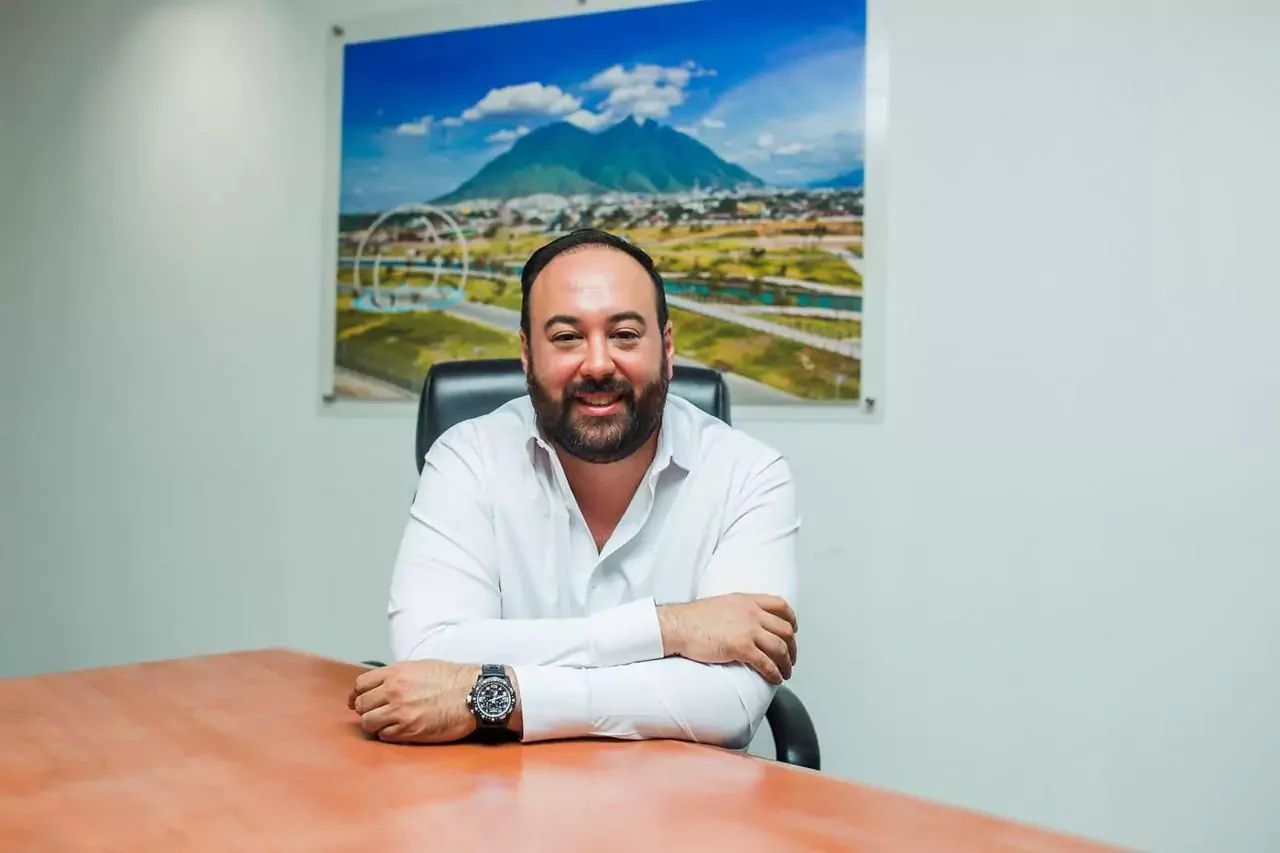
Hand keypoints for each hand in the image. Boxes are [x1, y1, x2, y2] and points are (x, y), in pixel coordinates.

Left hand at [347, 660, 479, 743]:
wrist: (473, 693)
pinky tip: (399, 730)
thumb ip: (397, 676)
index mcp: (395, 673)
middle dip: (366, 710)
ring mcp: (400, 712)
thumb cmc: (452, 679)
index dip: (359, 694)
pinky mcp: (409, 730)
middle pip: (361, 705)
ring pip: (368, 723)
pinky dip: (388, 734)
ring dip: (374, 724)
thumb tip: (381, 686)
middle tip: (375, 713)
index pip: (360, 684)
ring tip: (386, 724)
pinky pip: (384, 736)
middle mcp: (394, 691)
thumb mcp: (420, 667)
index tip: (360, 700)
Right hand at [657, 593, 797, 684]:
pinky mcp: (742, 647)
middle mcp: (752, 613)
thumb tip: (744, 622)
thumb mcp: (722, 604)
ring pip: (780, 648)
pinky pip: (766, 663)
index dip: (791, 620)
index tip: (793, 630)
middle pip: (785, 629)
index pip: (781, 605)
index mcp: (747, 600)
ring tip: (785, 673)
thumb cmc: (693, 618)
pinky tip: (775, 679)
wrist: (679, 626)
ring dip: (786, 663)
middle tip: (790, 658)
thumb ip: (738, 610)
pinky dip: (774, 673)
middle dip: (792, 647)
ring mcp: (748, 630)